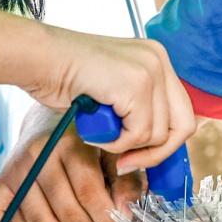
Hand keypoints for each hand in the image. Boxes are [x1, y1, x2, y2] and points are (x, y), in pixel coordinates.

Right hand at [0, 104, 144, 221]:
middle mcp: (43, 152)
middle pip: (69, 212)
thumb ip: (128, 183)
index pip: (90, 193)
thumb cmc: (88, 148)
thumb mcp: (115, 159)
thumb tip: (125, 211)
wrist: (46, 122)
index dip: (109, 218)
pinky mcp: (1, 181)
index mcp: (73, 142)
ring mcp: (19, 167)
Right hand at [23, 29, 195, 169]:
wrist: (38, 58)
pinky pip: (138, 134)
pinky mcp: (136, 83)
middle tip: (127, 163)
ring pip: (157, 134)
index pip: (182, 111)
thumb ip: (137, 107)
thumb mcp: (112, 90)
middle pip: (183, 125)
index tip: (137, 156)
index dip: (163, 142)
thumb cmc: (64, 77)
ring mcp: (150, 69)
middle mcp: (159, 59)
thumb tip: (157, 143)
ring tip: (99, 132)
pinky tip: (94, 129)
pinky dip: (115, 142)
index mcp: (156, 58)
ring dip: (126, 144)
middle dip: (156, 153)